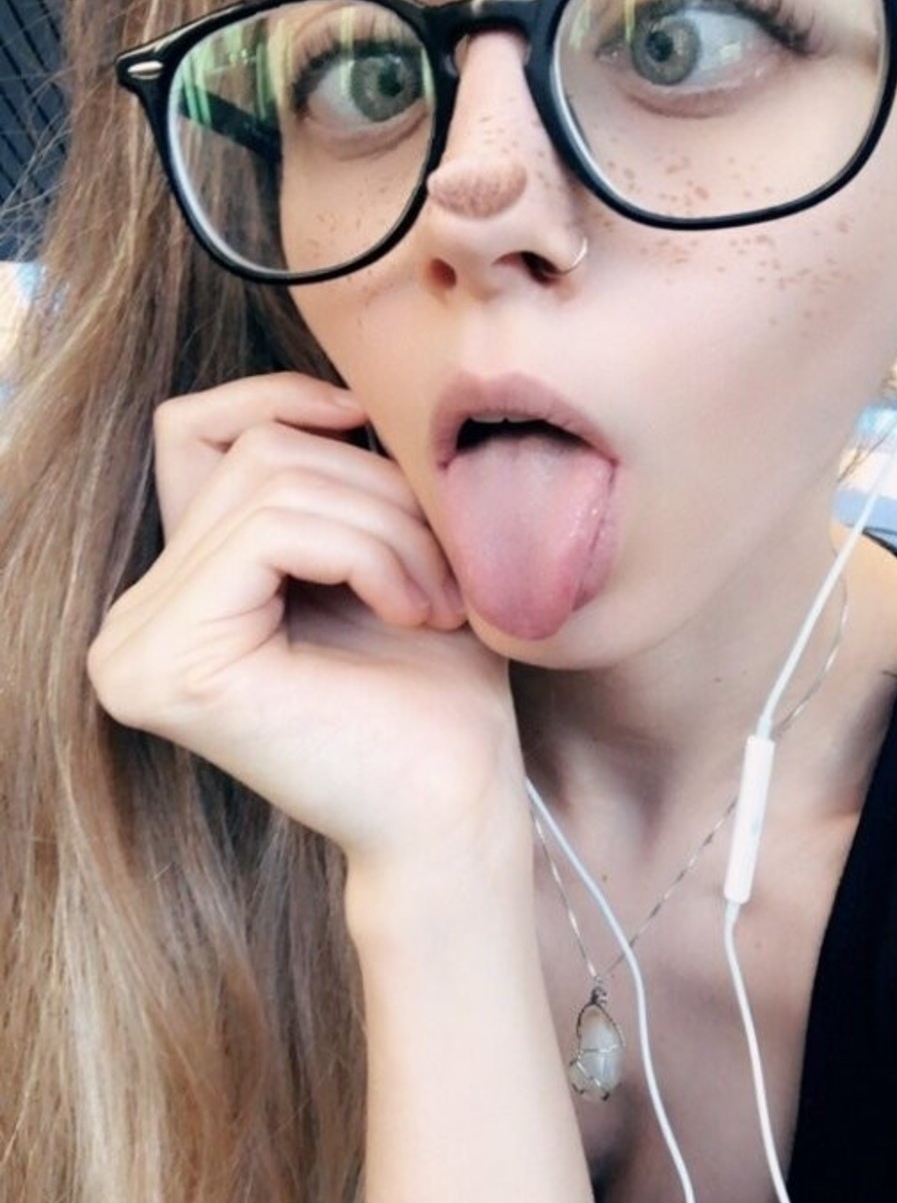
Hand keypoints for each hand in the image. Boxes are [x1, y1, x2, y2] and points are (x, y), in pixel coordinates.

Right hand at [88, 374, 525, 878]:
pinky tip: (410, 614)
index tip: (373, 431)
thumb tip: (325, 390)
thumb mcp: (373, 551)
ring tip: (438, 600)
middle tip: (445, 571)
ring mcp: (135, 648)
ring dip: (387, 527)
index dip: (285, 402)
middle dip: (375, 490)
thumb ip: (320, 479)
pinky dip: (366, 552)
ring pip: (271, 485)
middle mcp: (131, 623)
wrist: (458, 812)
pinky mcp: (170, 664)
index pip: (192, 432)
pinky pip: (272, 530)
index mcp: (171, 598)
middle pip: (251, 454)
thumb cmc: (435, 694)